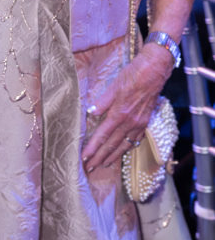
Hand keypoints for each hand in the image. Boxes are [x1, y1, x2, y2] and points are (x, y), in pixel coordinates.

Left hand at [81, 43, 172, 172]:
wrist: (154, 71)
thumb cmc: (132, 75)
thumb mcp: (113, 86)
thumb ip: (102, 102)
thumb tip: (90, 112)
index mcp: (119, 114)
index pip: (102, 136)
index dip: (93, 148)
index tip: (84, 158)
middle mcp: (130, 123)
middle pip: (112, 145)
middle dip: (100, 158)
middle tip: (90, 168)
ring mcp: (139, 124)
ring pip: (124, 145)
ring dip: (112, 156)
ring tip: (103, 165)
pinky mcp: (145, 122)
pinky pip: (134, 140)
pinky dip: (126, 148)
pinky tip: (121, 151)